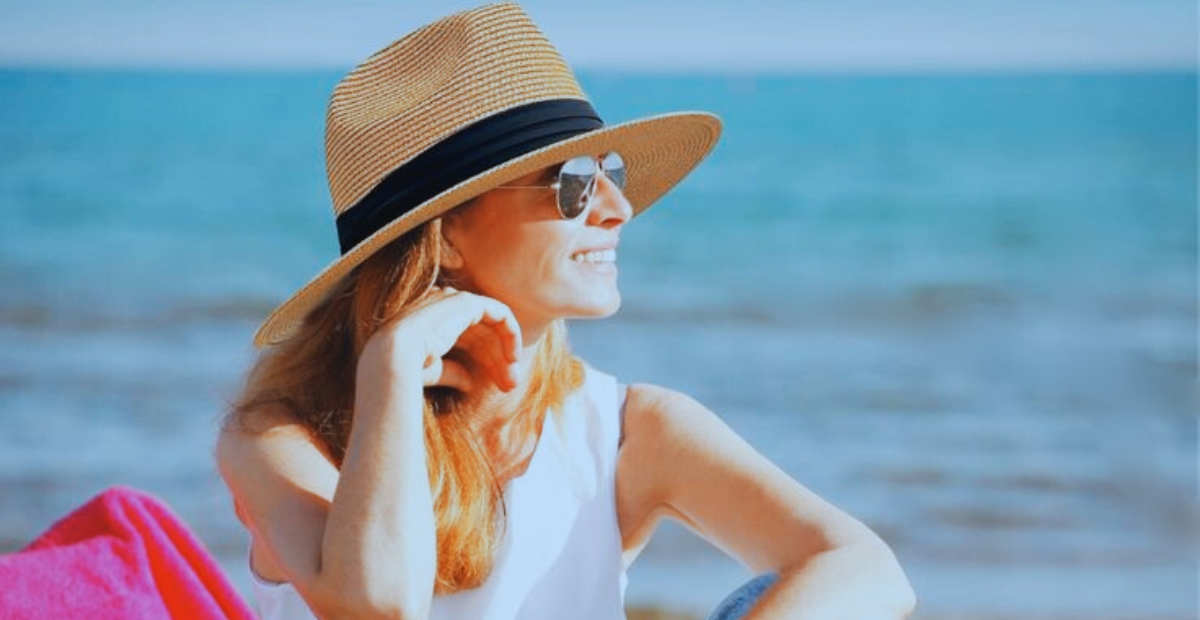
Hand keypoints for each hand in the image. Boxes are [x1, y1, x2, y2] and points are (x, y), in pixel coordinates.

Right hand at [360, 286, 522, 393]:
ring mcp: (453, 301)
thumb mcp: (433, 371)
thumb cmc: (405, 367)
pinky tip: (513, 357)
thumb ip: (452, 371)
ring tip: (512, 381)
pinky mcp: (466, 302)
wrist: (395, 356)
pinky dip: (510, 334)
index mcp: (431, 322)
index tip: (495, 387)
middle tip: (509, 386)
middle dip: (497, 362)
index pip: (467, 340)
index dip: (484, 363)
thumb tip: (469, 383)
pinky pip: (500, 313)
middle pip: (481, 335)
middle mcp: (442, 307)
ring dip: (506, 354)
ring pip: (492, 328)